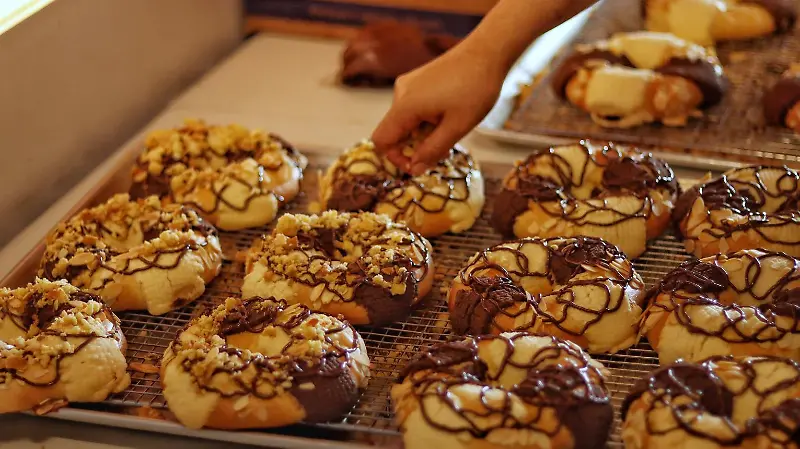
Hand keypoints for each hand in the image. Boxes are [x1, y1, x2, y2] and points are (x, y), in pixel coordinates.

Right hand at [371, 46, 504, 174]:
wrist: (487, 51)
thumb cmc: (475, 89)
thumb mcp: (457, 127)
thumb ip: (433, 151)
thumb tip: (414, 170)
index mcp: (405, 106)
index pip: (380, 140)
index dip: (395, 158)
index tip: (419, 165)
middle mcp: (400, 93)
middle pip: (394, 131)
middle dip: (414, 146)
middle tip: (443, 147)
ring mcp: (408, 84)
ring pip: (405, 120)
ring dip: (423, 132)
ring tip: (451, 127)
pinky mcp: (417, 79)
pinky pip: (412, 107)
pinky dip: (425, 119)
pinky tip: (448, 114)